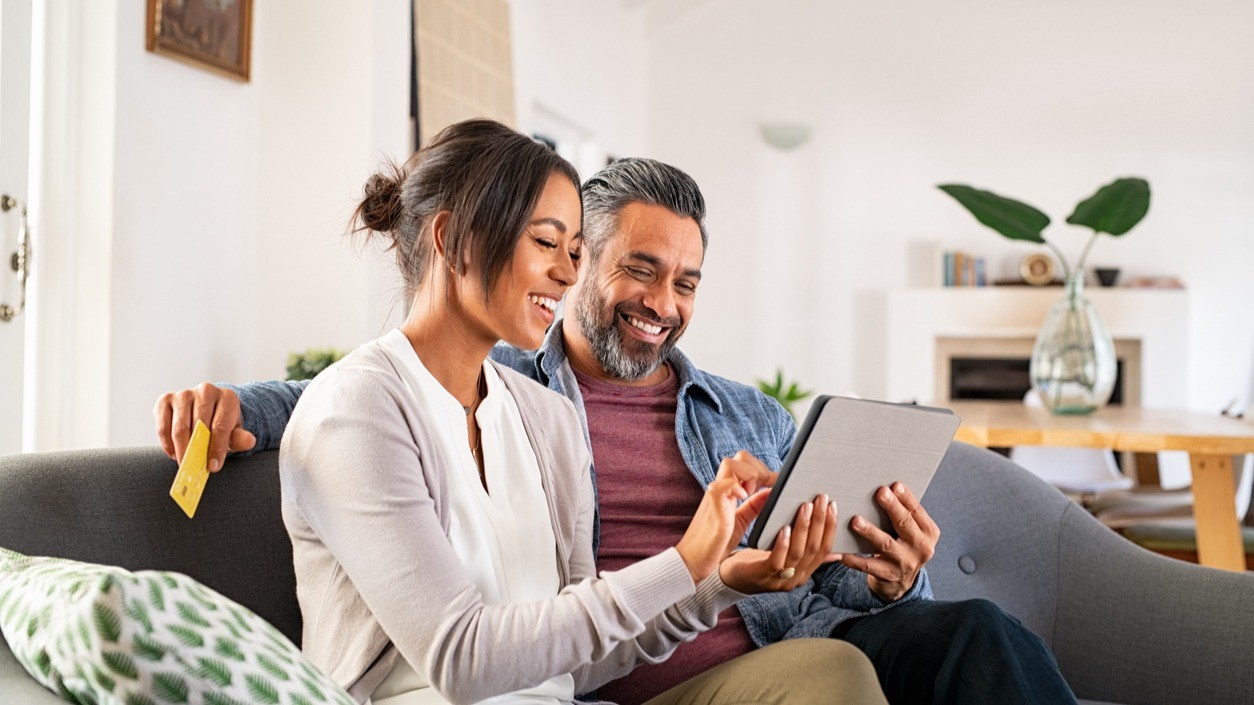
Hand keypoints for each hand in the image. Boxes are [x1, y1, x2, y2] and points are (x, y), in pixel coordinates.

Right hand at [153, 383, 255, 471]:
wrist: (207, 412)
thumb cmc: (221, 425)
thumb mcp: (234, 433)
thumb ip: (241, 438)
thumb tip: (249, 441)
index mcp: (227, 397)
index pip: (220, 426)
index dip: (216, 448)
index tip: (213, 466)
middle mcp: (206, 390)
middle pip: (199, 425)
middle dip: (196, 451)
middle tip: (195, 468)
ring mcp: (184, 393)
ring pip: (180, 427)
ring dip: (181, 449)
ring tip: (184, 463)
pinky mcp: (165, 400)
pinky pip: (163, 425)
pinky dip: (167, 443)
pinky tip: (174, 454)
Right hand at [675, 451, 775, 582]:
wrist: (693, 561)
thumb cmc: (715, 543)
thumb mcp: (741, 521)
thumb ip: (754, 506)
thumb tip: (772, 491)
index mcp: (728, 491)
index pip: (745, 463)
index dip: (763, 469)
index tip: (778, 483)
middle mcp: (721, 489)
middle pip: (739, 458)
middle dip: (758, 469)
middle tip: (767, 488)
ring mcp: (715, 496)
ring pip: (730, 464)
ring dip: (748, 475)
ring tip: (751, 495)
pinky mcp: (712, 508)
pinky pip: (721, 486)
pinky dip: (735, 486)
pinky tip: (743, 497)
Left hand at [719, 494, 840, 593]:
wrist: (728, 578)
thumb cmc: (758, 561)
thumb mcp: (786, 556)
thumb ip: (806, 552)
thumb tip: (836, 549)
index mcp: (804, 572)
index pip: (825, 549)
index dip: (830, 527)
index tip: (832, 505)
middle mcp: (796, 578)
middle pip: (814, 548)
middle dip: (820, 522)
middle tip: (821, 499)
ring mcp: (780, 580)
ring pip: (798, 552)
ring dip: (804, 528)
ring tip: (805, 507)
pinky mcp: (762, 576)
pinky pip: (776, 561)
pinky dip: (783, 544)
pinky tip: (784, 528)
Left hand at [840, 482, 938, 602]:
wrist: (901, 580)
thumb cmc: (902, 545)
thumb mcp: (911, 531)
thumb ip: (903, 513)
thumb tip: (885, 488)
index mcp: (928, 532)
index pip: (916, 511)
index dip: (906, 498)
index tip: (895, 485)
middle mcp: (921, 548)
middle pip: (904, 524)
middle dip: (892, 508)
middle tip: (880, 493)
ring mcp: (905, 563)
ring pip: (886, 544)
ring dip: (870, 531)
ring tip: (856, 520)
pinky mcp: (889, 575)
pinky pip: (869, 566)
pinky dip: (855, 559)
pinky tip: (844, 553)